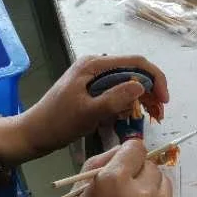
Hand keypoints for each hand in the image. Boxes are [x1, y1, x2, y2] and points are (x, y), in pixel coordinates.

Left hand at [2, 55, 169, 163]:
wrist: (32, 134)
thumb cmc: (57, 123)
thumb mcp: (88, 113)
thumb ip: (115, 98)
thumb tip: (141, 85)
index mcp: (94, 64)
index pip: (135, 62)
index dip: (155, 78)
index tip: (163, 101)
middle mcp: (95, 65)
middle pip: (133, 71)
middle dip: (150, 90)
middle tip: (160, 114)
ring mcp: (93, 77)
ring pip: (126, 82)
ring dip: (141, 97)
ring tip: (151, 117)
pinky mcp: (91, 89)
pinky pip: (116, 91)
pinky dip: (127, 102)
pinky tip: (130, 117)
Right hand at [55, 140, 176, 196]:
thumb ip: (98, 166)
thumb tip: (121, 151)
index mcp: (113, 180)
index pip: (136, 147)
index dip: (127, 156)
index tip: (120, 168)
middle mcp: (141, 190)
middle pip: (150, 164)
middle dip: (138, 173)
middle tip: (123, 192)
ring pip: (163, 182)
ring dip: (150, 188)